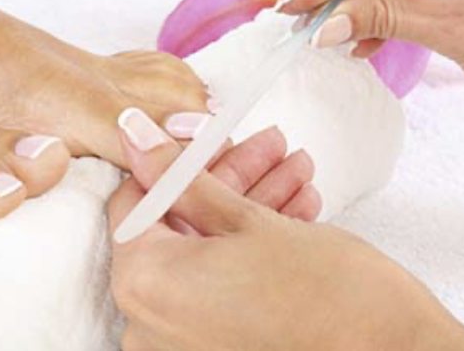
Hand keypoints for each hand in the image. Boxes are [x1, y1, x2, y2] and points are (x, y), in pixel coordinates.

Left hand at [109, 114, 463, 350]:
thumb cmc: (328, 294)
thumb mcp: (248, 219)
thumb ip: (182, 177)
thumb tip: (135, 136)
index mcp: (143, 286)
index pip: (136, 202)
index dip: (179, 160)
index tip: (214, 135)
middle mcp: (149, 325)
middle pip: (178, 227)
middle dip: (230, 179)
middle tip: (268, 145)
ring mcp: (184, 343)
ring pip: (208, 254)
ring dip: (251, 208)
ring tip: (297, 172)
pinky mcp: (217, 347)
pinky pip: (222, 286)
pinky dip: (252, 249)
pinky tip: (296, 209)